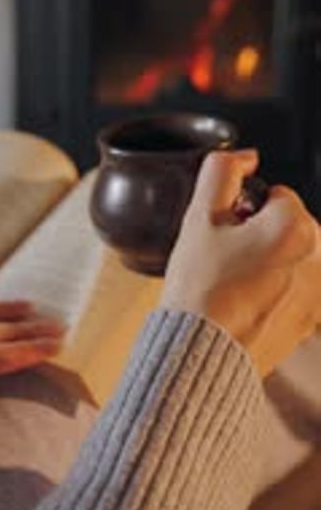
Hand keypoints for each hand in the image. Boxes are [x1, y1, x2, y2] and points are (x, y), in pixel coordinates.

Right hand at [160, 150, 320, 377]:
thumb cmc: (199, 289)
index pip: (275, 196)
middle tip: (226, 258)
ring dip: (269, 261)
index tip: (224, 233)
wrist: (199, 352)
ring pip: (291, 256)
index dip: (242, 210)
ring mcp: (317, 292)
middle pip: (288, 225)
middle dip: (260, 234)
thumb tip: (245, 157)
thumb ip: (222, 171)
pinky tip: (245, 303)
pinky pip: (295, 289)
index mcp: (296, 226)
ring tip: (234, 283)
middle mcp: (317, 258)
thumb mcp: (199, 217)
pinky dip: (275, 291)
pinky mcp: (311, 320)